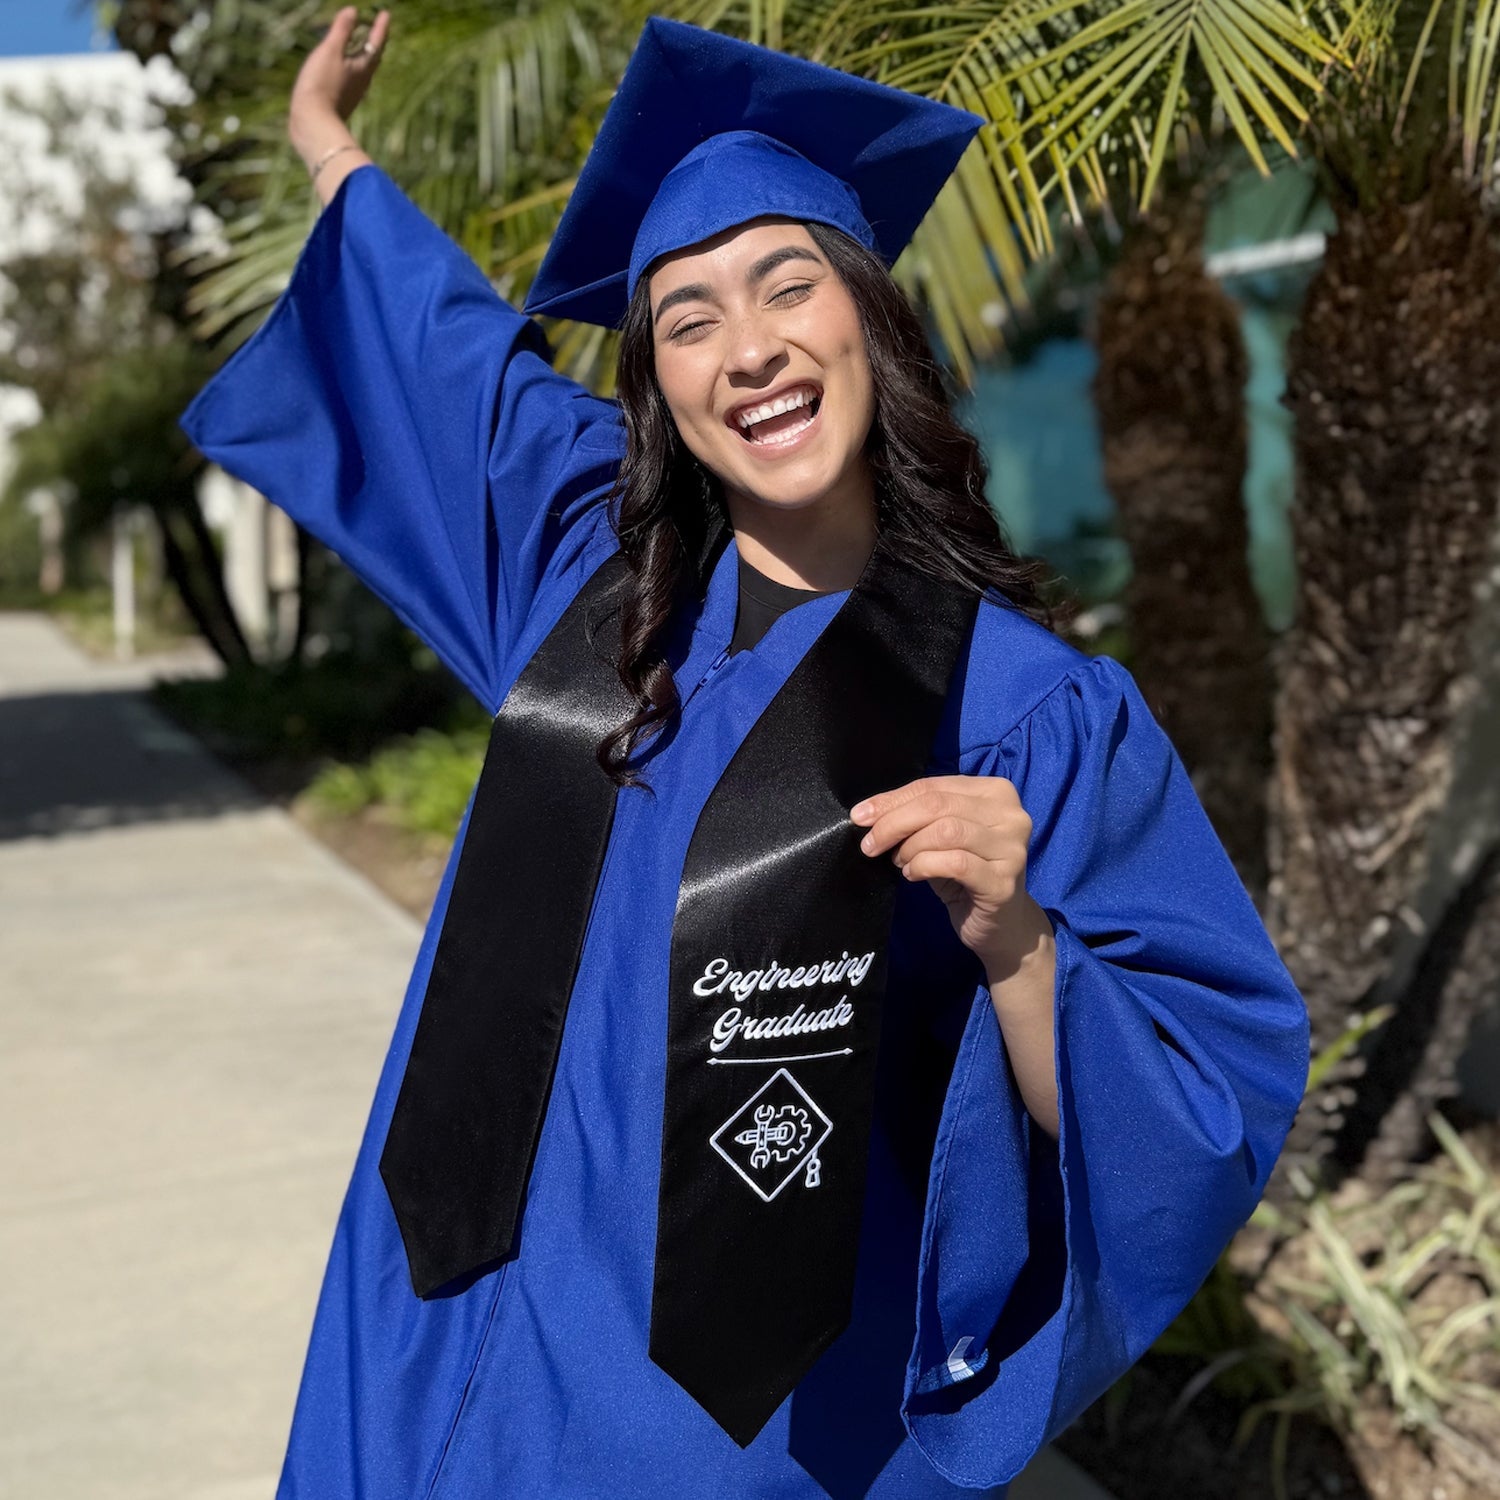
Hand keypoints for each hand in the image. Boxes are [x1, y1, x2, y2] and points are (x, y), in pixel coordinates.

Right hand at [289, 7, 388, 152]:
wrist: (313, 123)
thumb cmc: (322, 85)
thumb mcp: (331, 52)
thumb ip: (341, 31)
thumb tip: (353, 11)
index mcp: (363, 67)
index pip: (376, 42)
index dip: (380, 27)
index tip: (386, 14)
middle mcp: (362, 81)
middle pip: (373, 58)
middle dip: (376, 43)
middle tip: (379, 30)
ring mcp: (352, 93)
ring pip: (363, 70)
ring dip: (364, 56)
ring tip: (364, 48)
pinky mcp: (341, 101)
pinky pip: (351, 79)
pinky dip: (351, 68)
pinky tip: (345, 70)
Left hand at [850, 775, 1048, 976]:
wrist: (1001, 924)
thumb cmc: (966, 874)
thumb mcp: (939, 837)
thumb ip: (915, 817)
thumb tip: (867, 811)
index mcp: (996, 792)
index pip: (934, 786)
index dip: (892, 800)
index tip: (861, 816)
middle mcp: (1012, 815)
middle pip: (938, 806)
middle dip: (894, 823)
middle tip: (871, 844)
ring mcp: (1012, 848)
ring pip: (946, 831)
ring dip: (911, 847)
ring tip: (900, 862)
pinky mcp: (1003, 882)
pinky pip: (954, 863)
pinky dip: (924, 866)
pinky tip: (913, 875)